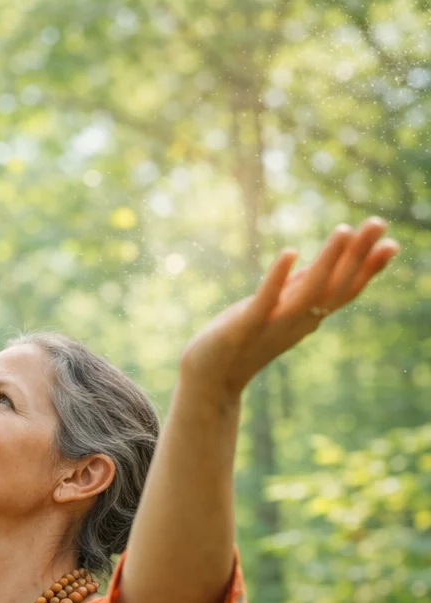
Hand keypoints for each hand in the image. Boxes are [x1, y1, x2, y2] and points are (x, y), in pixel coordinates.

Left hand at [178, 217, 400, 401]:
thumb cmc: (242, 342)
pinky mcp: (244, 326)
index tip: (393, 243)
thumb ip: (299, 287)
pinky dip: (278, 278)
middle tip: (379, 223)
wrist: (209, 379)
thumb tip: (330, 260)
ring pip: (307, 292)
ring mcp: (272, 325)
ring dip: (327, 261)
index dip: (368, 269)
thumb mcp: (277, 310)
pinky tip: (291, 252)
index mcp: (306, 318)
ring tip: (344, 229)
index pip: (344, 291)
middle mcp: (296, 322)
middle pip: (334, 287)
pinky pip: (265, 300)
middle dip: (358, 256)